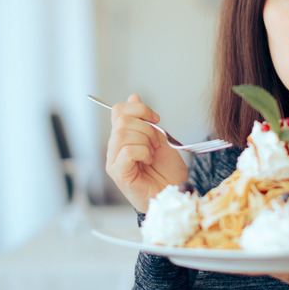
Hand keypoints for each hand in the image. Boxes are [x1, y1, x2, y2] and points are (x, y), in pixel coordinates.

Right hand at [105, 94, 188, 211]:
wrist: (174, 193)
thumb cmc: (167, 171)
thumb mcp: (160, 139)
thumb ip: (145, 121)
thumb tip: (133, 96)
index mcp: (123, 138)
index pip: (119, 111)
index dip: (139, 109)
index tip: (155, 119)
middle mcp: (114, 149)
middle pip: (122, 121)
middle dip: (146, 128)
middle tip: (156, 144)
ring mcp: (115, 162)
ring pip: (122, 135)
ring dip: (145, 141)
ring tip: (152, 154)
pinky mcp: (119, 174)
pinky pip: (126, 152)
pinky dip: (142, 152)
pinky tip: (148, 160)